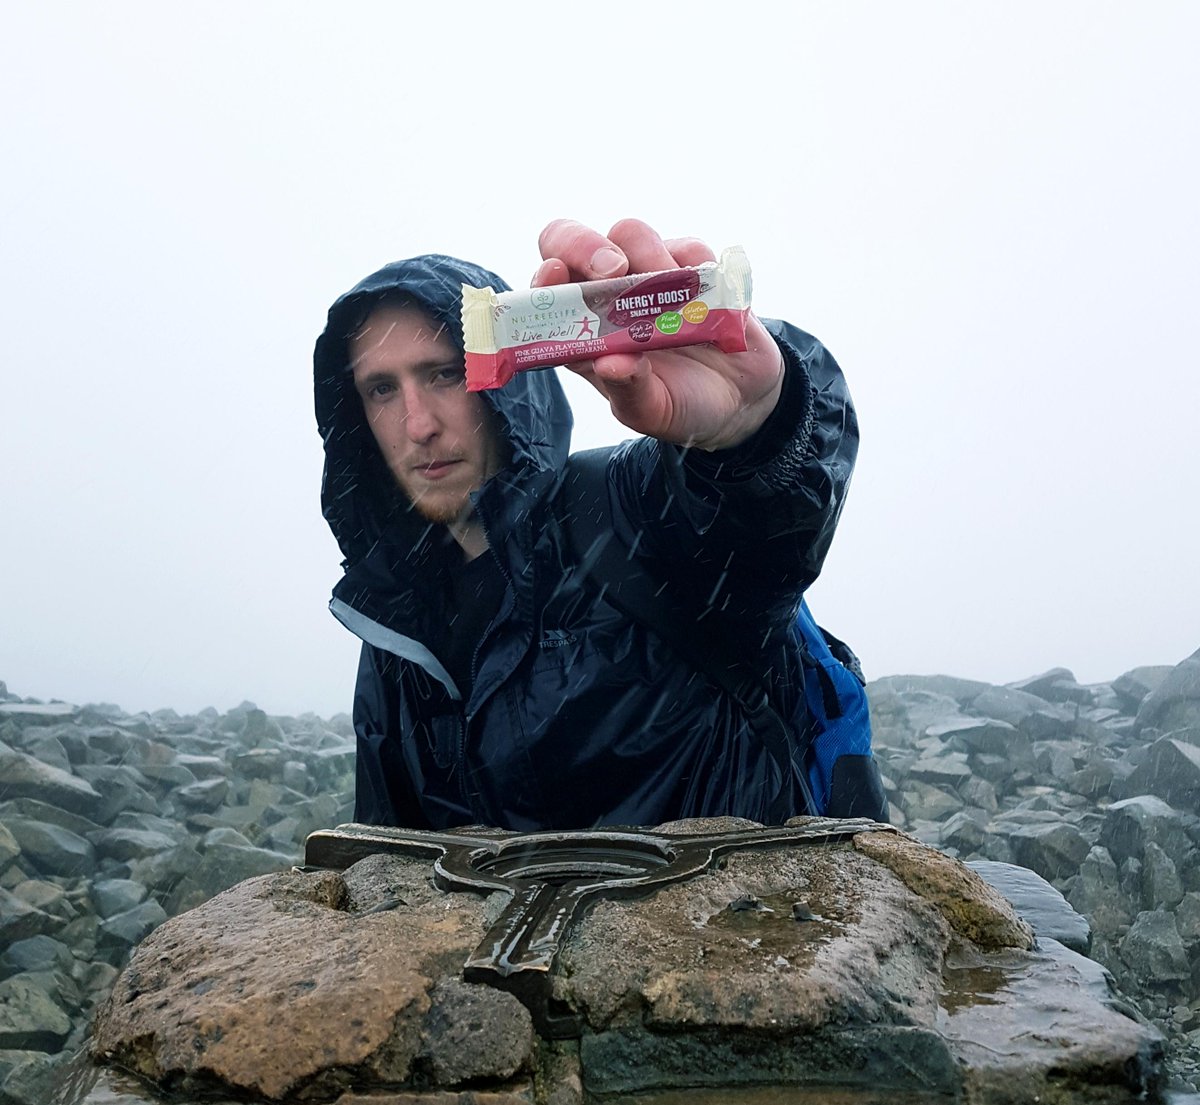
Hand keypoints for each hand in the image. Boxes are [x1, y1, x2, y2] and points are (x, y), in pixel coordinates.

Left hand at [534, 218, 783, 450]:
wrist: (740, 402)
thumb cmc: (680, 406)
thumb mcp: (652, 412)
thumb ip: (629, 389)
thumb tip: (611, 363)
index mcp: (584, 330)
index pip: (548, 291)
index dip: (545, 279)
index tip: (555, 276)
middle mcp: (608, 295)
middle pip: (574, 243)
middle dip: (585, 245)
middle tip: (614, 268)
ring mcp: (649, 276)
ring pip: (629, 233)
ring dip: (648, 255)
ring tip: (675, 296)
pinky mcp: (692, 267)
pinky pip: (688, 248)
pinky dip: (697, 268)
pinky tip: (708, 303)